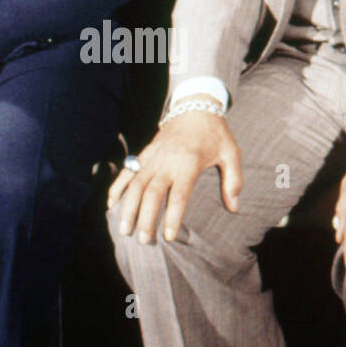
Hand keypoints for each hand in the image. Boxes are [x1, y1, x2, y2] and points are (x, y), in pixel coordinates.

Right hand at [107, 110, 241, 243]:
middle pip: (152, 193)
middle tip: (143, 240)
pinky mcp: (145, 153)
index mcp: (189, 163)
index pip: (179, 195)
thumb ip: (233, 181)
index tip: (169, 236)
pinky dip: (117, 187)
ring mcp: (153, 156)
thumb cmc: (216, 134)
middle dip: (145, 218)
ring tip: (123, 229)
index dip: (172, 217)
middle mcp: (167, 161)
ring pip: (136, 184)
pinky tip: (111, 204)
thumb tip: (234, 208)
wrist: (195, 106)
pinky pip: (127, 172)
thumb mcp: (231, 154)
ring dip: (128, 207)